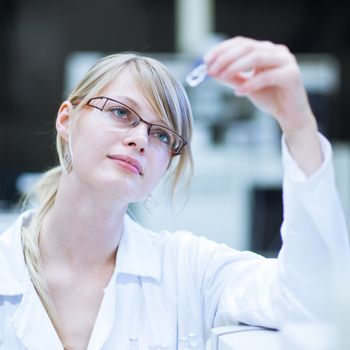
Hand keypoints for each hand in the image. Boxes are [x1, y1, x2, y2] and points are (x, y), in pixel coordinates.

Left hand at [204, 36, 322, 175]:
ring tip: (222, 78)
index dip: (221, 49)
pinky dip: (250, 84)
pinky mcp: (291, 75)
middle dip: (225, 58)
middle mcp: (276, 51)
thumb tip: (212, 72)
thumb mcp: (246, 85)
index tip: (206, 60)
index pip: (241, 42)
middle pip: (247, 47)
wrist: (290, 115)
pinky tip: (238, 92)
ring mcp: (286, 61)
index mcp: (265, 50)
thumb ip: (232, 77)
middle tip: (211, 70)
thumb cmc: (270, 98)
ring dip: (235, 67)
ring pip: (256, 57)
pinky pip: (266, 77)